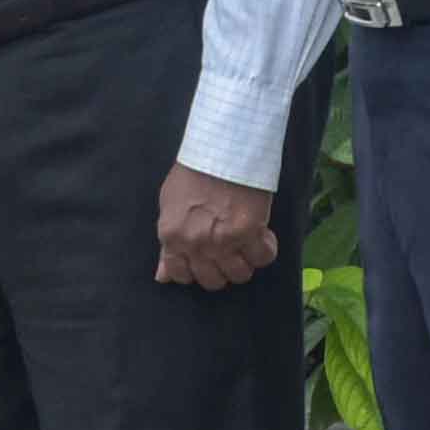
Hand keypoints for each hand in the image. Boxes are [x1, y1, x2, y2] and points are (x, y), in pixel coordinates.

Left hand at [149, 163, 282, 291]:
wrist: (222, 148)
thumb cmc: (195, 172)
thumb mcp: (169, 205)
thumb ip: (168, 243)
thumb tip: (163, 275)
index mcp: (172, 237)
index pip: (181, 275)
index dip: (195, 271)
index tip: (205, 261)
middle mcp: (196, 244)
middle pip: (213, 281)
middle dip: (221, 269)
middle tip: (228, 251)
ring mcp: (223, 241)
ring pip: (239, 275)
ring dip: (244, 262)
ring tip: (246, 243)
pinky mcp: (249, 232)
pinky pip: (263, 257)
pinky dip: (265, 249)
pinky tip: (262, 235)